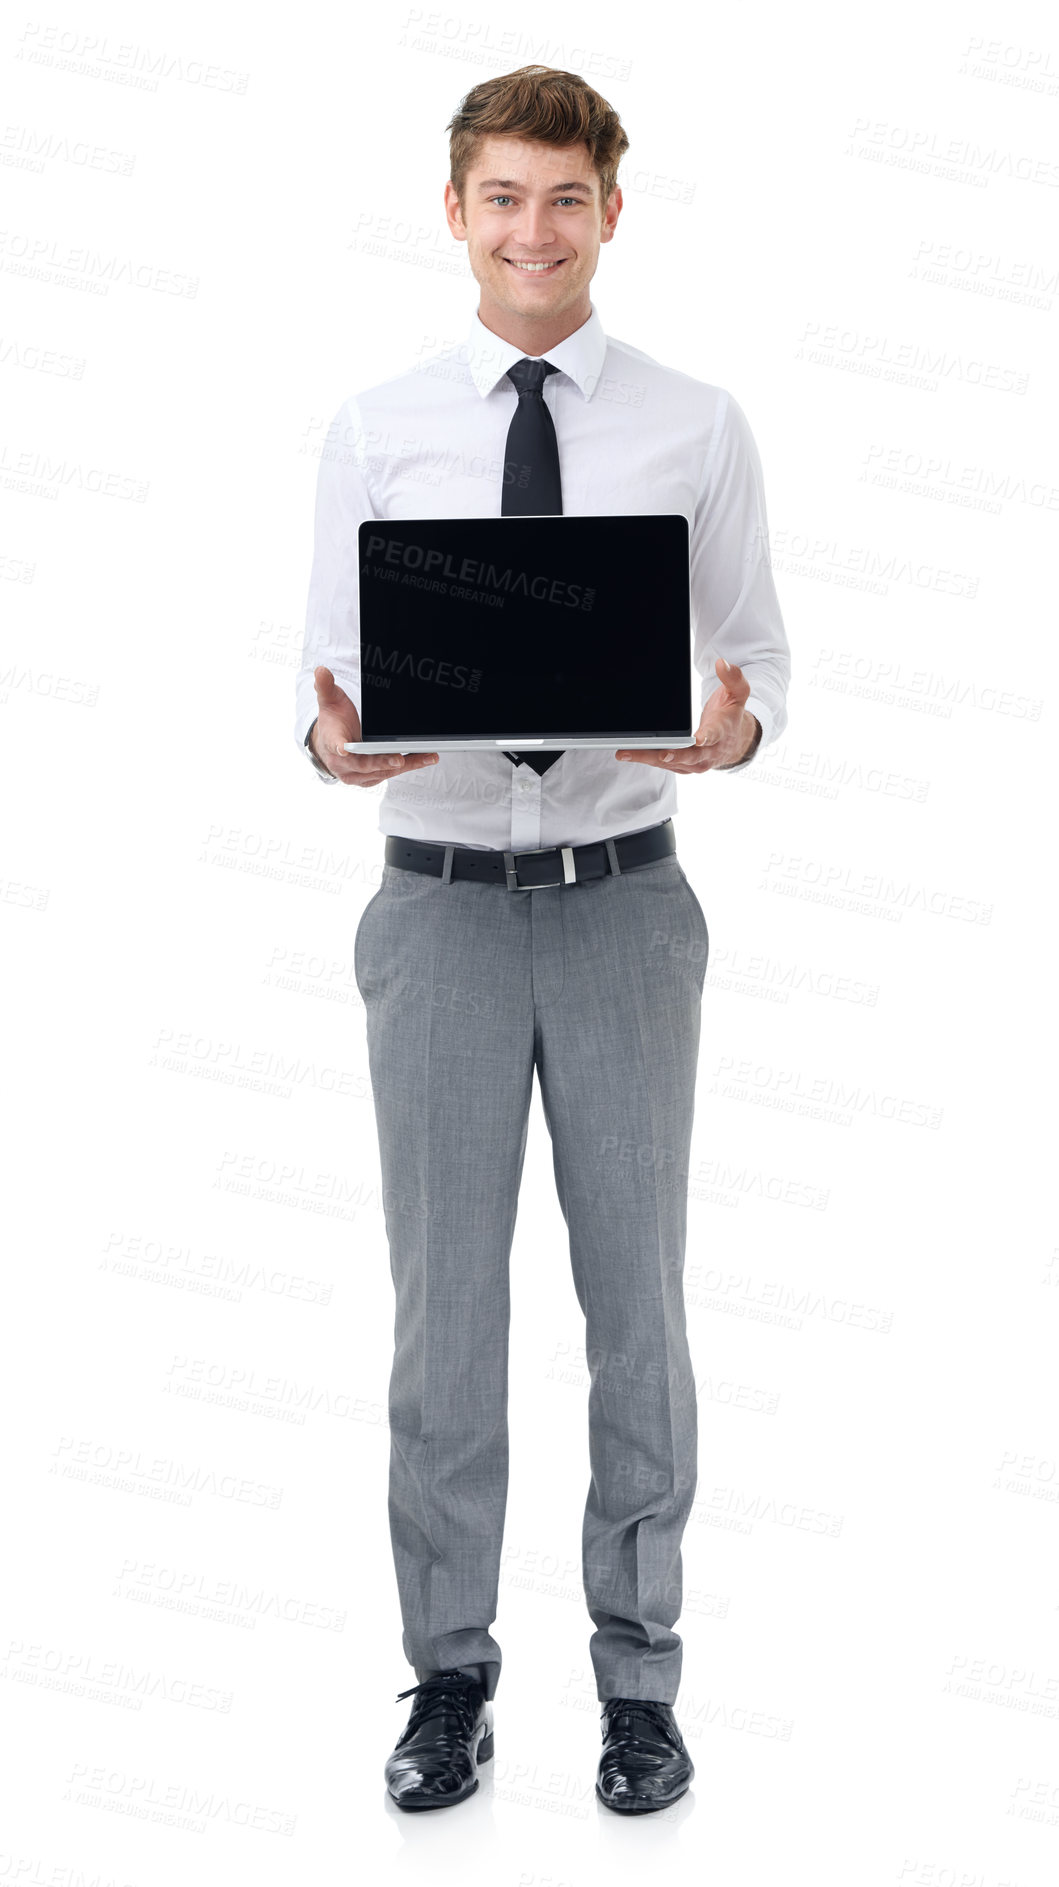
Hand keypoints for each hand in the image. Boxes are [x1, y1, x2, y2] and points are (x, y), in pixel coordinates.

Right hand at [311, 666, 438, 784]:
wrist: (330, 745)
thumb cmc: (333, 723)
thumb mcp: (328, 702)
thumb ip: (325, 687)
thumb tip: (321, 670)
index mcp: (331, 742)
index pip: (335, 744)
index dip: (340, 747)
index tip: (344, 748)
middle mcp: (342, 764)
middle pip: (363, 764)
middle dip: (382, 761)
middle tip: (399, 759)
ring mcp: (356, 774)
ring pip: (381, 772)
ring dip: (405, 765)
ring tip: (426, 756)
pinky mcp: (369, 779)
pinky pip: (389, 773)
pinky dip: (407, 767)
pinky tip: (423, 759)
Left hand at [616, 655, 758, 771]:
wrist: (733, 742)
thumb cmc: (729, 717)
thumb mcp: (737, 694)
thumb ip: (733, 678)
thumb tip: (722, 663)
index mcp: (721, 733)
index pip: (714, 735)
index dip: (705, 737)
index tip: (697, 739)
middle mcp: (708, 753)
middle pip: (688, 755)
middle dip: (671, 754)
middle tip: (656, 753)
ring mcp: (695, 763)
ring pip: (671, 763)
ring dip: (648, 758)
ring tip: (625, 752)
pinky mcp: (683, 767)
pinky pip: (664, 765)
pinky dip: (647, 759)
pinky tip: (628, 753)